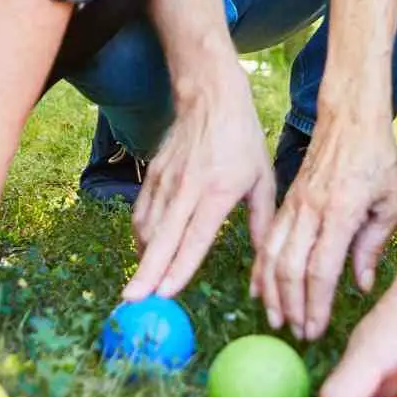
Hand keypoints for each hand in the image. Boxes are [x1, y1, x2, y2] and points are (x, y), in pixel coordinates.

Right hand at [126, 66, 273, 300]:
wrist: (209, 95)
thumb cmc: (242, 139)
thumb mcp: (263, 179)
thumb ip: (263, 224)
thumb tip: (265, 267)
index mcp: (218, 191)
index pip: (195, 237)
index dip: (179, 267)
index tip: (165, 293)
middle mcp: (187, 188)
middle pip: (162, 239)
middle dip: (146, 273)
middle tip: (132, 302)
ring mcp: (166, 181)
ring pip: (148, 229)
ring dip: (143, 260)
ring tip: (140, 288)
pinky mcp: (152, 176)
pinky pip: (141, 214)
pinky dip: (142, 239)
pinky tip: (146, 256)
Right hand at [252, 111, 396, 340]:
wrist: (349, 117)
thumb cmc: (377, 158)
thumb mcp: (392, 203)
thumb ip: (375, 245)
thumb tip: (361, 284)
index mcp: (341, 213)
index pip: (321, 270)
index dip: (316, 304)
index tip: (316, 329)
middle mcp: (311, 211)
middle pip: (291, 269)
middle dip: (293, 306)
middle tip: (298, 332)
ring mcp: (294, 206)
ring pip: (272, 257)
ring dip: (273, 293)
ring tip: (277, 320)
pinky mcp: (285, 203)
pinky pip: (266, 242)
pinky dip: (261, 269)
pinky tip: (259, 291)